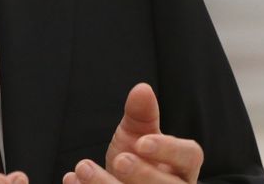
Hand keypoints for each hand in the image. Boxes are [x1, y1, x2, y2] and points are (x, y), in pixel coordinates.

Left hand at [63, 83, 202, 183]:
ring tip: (82, 168)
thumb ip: (140, 114)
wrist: (121, 183)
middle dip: (143, 175)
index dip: (169, 150)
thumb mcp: (136, 135)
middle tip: (119, 160)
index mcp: (183, 167)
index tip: (141, 142)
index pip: (190, 156)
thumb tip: (142, 89)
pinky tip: (73, 181)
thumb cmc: (136, 160)